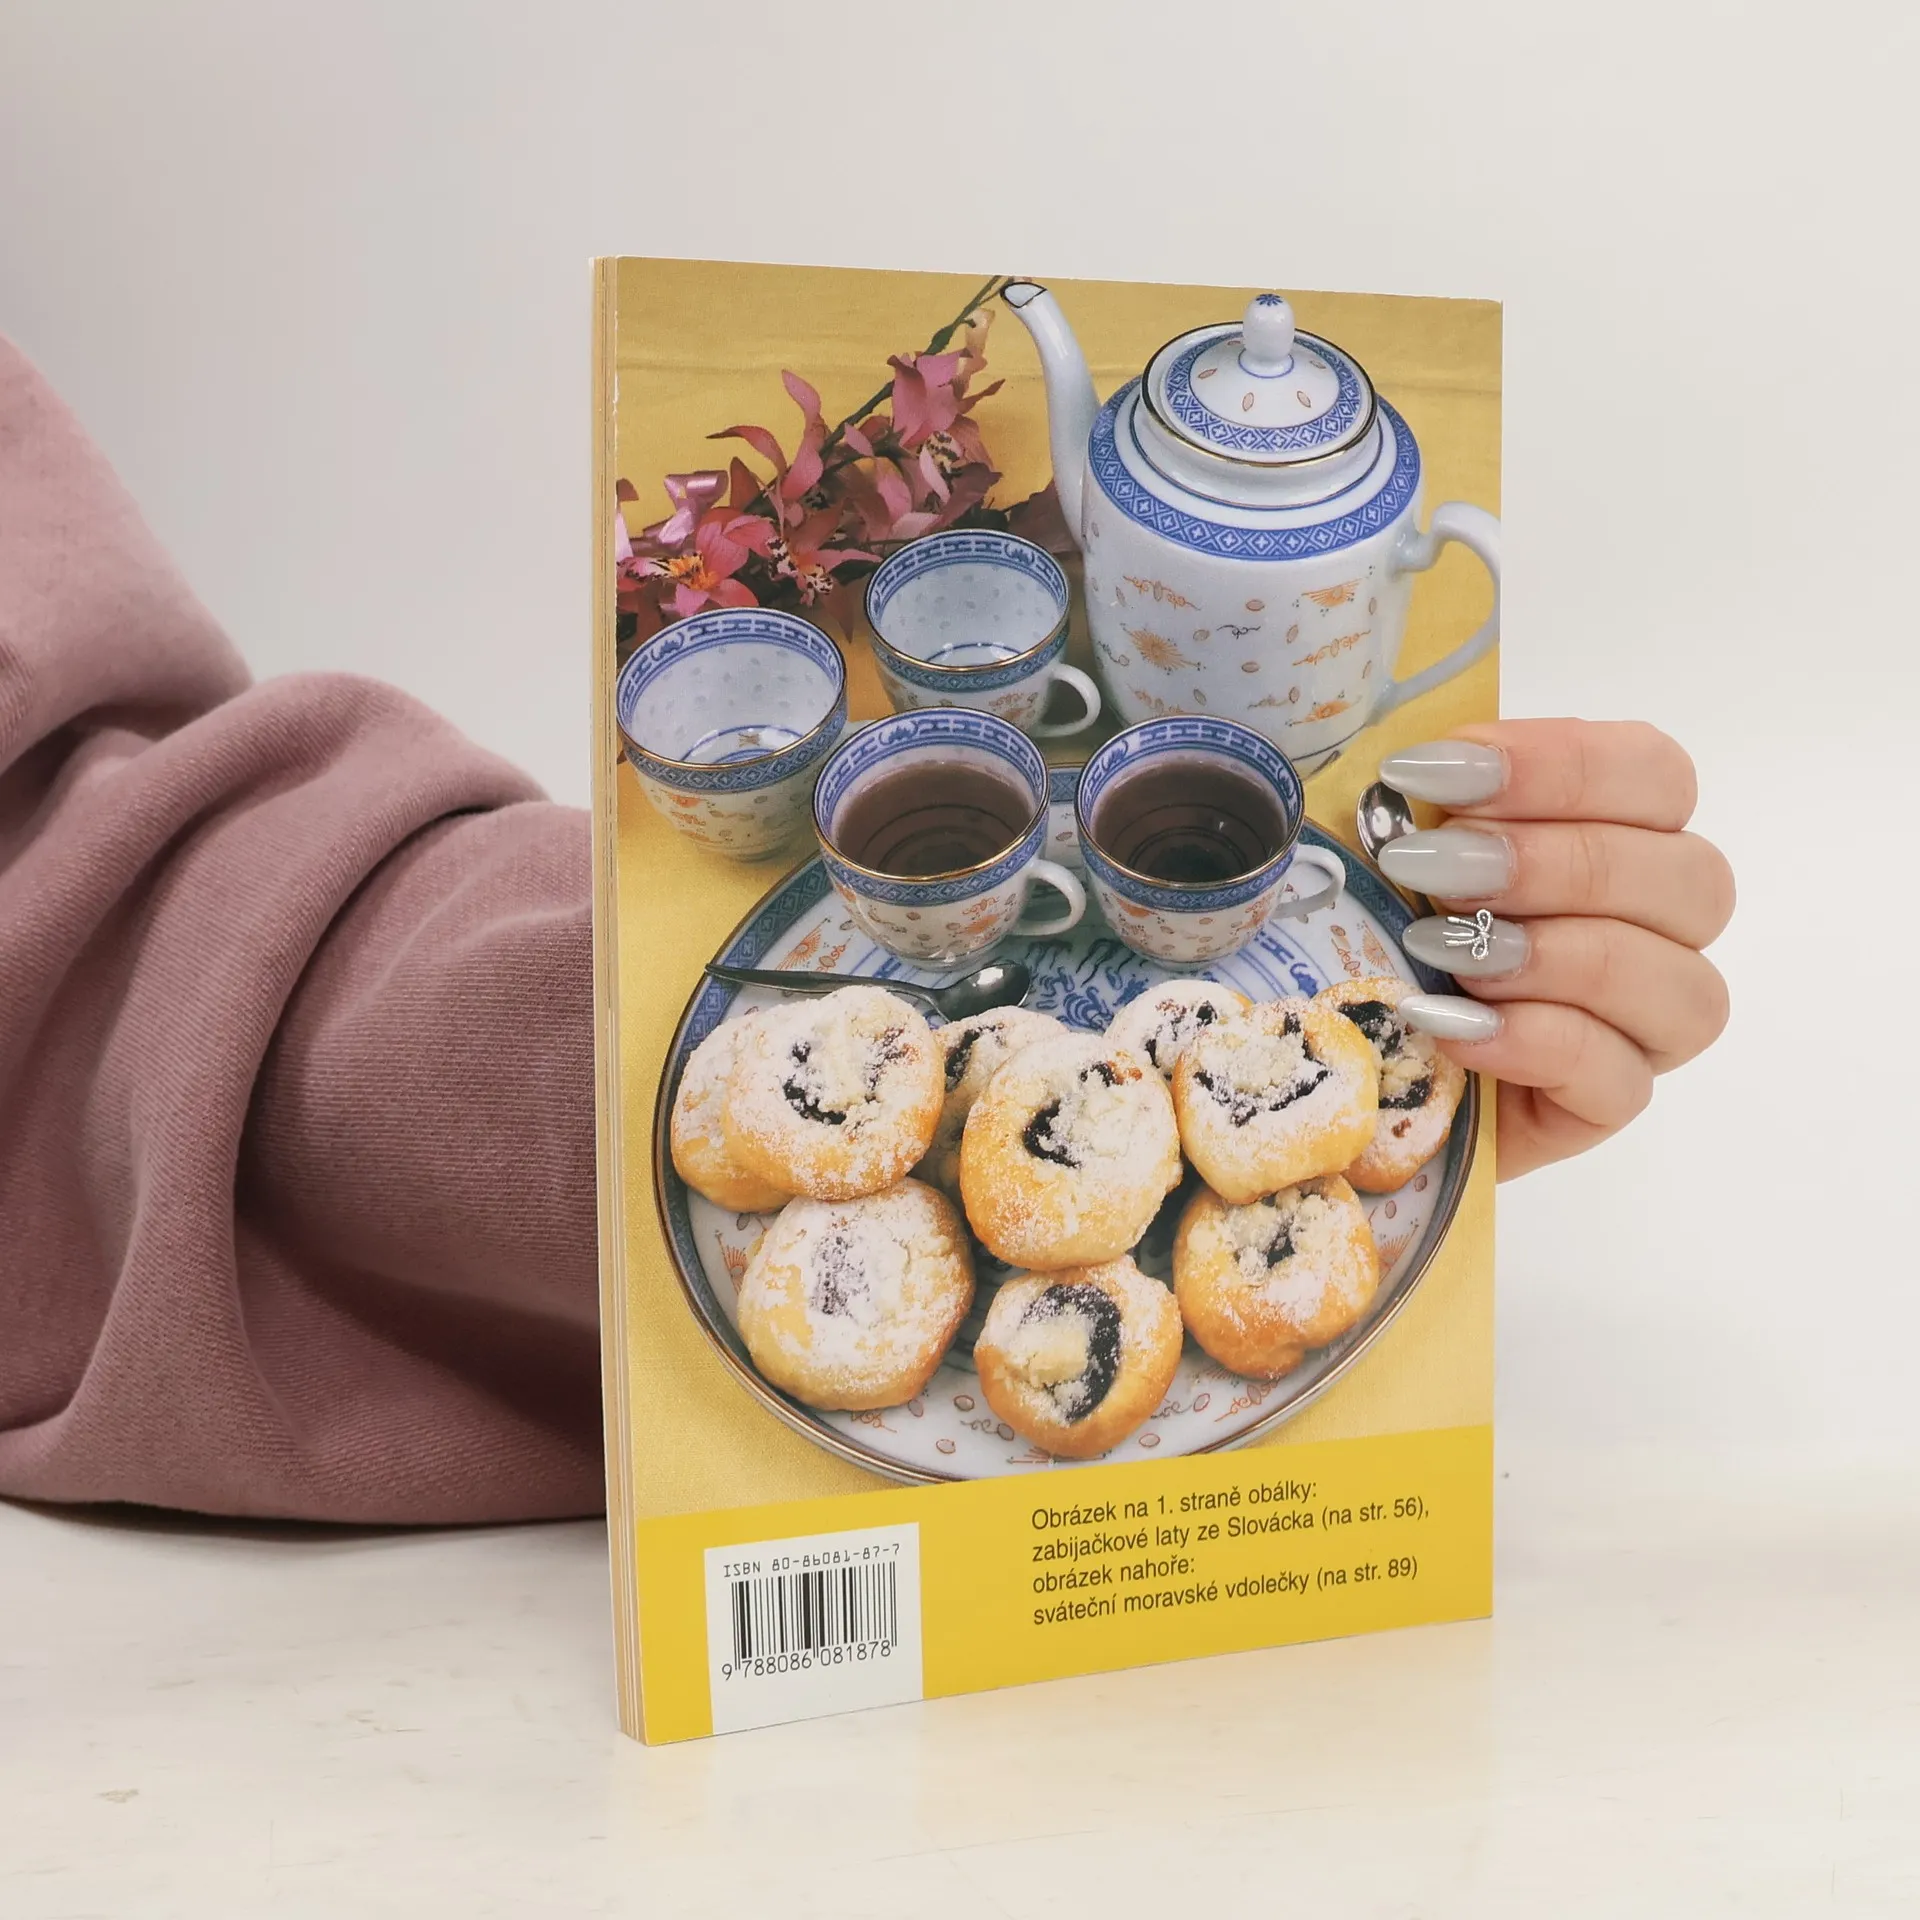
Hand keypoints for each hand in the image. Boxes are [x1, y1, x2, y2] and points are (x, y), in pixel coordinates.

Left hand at [1373, 720, 1733, 1181]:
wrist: (1336, 1063)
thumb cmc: (1368, 929)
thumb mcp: (1372, 845)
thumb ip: (1406, 791)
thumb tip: (1397, 754)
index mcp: (1621, 833)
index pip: (1656, 775)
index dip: (1560, 765)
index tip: (1428, 775)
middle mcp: (1657, 926)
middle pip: (1690, 877)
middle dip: (1550, 862)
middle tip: (1424, 867)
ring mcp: (1642, 1025)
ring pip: (1680, 985)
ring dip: (1555, 954)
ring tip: (1438, 948)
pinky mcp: (1604, 1106)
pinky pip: (1620, 1079)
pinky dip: (1536, 1043)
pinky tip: (1450, 1027)